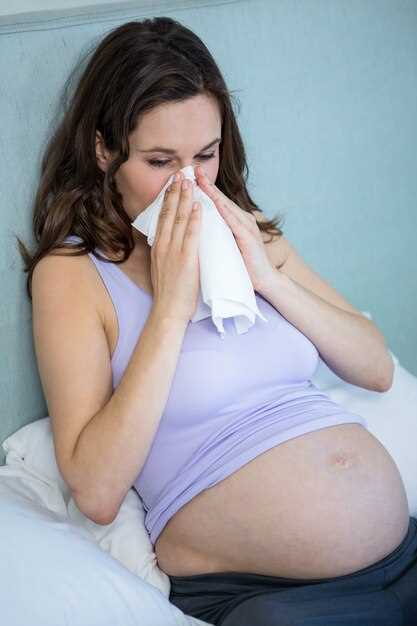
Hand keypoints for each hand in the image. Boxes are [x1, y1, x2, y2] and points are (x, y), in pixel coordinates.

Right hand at [150, 171, 201, 323]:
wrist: (168, 311)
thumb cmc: (169, 294)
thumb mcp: (162, 268)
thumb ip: (166, 254)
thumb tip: (170, 243)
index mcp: (158, 248)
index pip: (162, 218)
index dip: (167, 200)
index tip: (172, 185)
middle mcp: (163, 245)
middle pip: (168, 213)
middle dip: (174, 192)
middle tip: (180, 175)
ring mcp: (173, 251)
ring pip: (178, 219)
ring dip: (185, 199)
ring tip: (189, 182)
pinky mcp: (186, 259)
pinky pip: (191, 234)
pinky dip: (195, 218)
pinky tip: (199, 206)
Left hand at [195, 166, 274, 292]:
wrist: (264, 280)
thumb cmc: (243, 265)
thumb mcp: (226, 244)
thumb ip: (217, 233)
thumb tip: (199, 226)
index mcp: (235, 221)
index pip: (217, 201)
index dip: (204, 188)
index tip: (190, 176)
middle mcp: (242, 219)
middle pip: (221, 199)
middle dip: (207, 183)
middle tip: (194, 168)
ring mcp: (246, 226)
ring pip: (226, 206)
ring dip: (213, 192)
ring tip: (201, 180)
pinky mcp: (248, 237)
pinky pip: (234, 222)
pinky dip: (224, 211)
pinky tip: (216, 203)